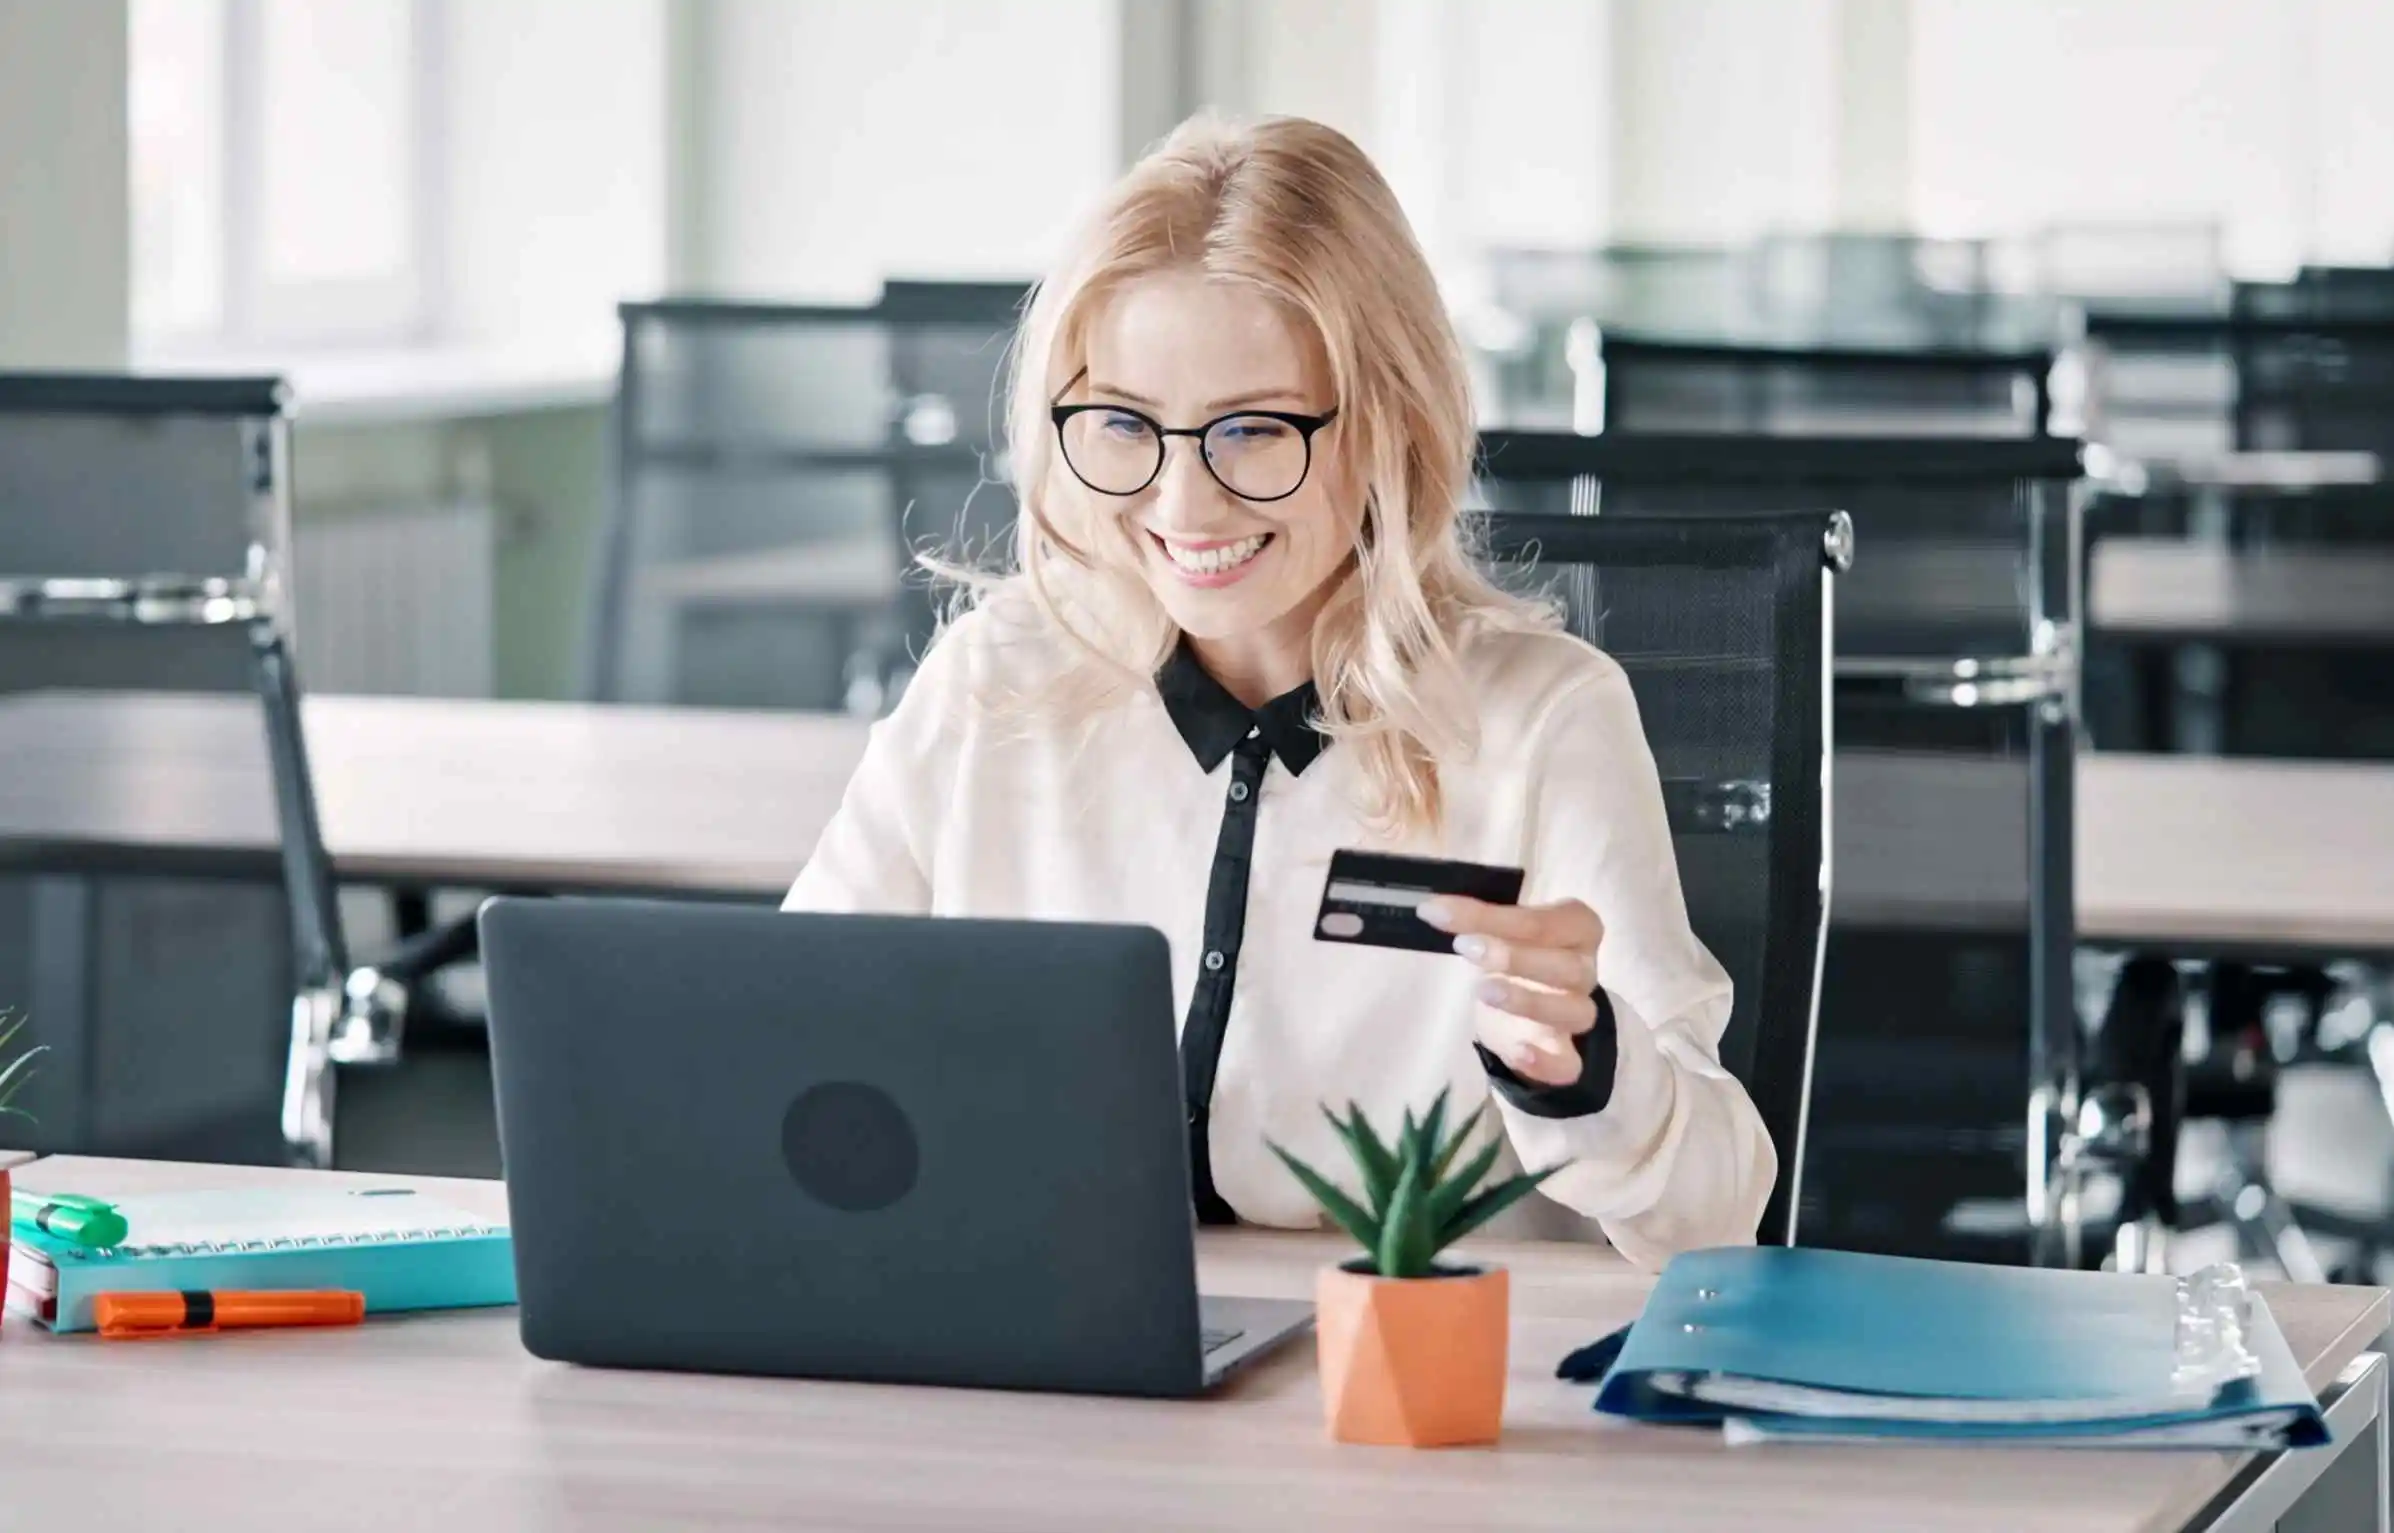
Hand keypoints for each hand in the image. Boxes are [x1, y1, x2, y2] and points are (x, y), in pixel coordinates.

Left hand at [1418, 895, 1603, 1087]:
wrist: (1525, 1006)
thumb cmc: (1516, 953)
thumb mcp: (1499, 930)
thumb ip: (1478, 920)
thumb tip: (1432, 909)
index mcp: (1576, 928)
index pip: (1547, 920)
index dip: (1497, 917)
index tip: (1442, 913)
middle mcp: (1584, 970)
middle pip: (1567, 966)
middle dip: (1516, 957)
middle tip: (1465, 948)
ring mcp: (1578, 1013)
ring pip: (1574, 1011)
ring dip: (1529, 1002)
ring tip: (1482, 991)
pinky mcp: (1564, 1053)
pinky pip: (1569, 1064)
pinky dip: (1546, 1061)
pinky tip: (1519, 1052)